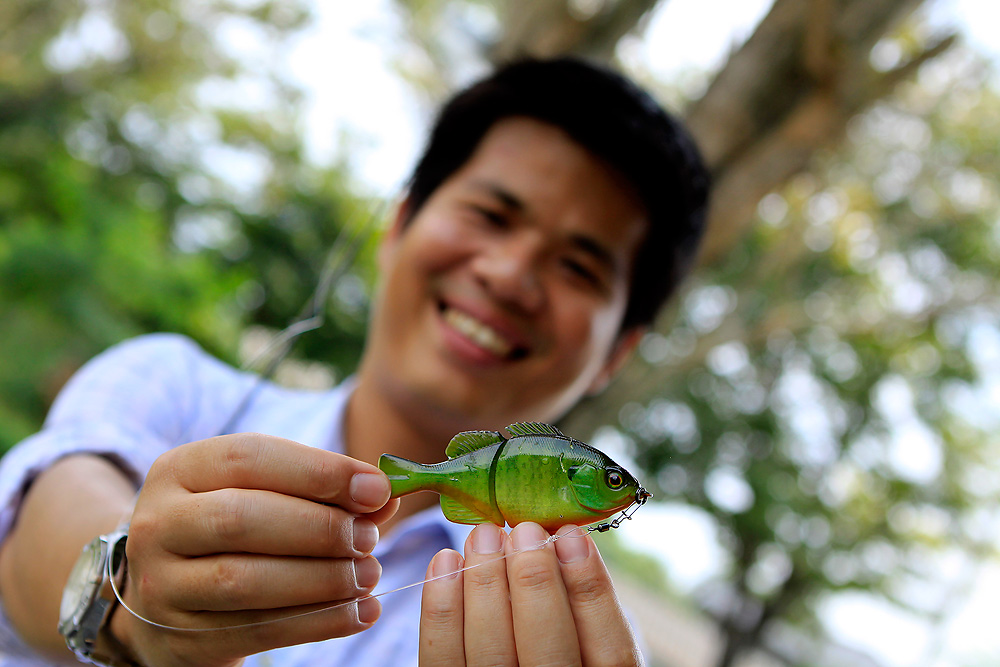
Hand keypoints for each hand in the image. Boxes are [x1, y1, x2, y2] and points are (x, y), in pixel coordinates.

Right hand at [112, 433, 398, 666]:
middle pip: (241, 519)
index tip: (377, 490)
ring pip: (245, 581)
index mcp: (179, 470)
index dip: (320, 471)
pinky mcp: (181, 638)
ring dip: (321, 579)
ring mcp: (161, 584)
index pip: (249, 457)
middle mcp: (158, 522)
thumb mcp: (264, 495)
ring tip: (369, 575)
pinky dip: (318, 623)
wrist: (167, 599)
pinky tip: (359, 613)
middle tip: (370, 539)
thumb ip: (322, 491)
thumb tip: (386, 495)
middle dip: (319, 528)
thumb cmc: (234, 532)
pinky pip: (256, 631)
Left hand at [419, 522, 642, 666]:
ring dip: (485, 584)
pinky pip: (443, 658)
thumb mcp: (588, 636)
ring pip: (492, 652)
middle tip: (525, 531)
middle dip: (534, 582)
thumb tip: (561, 536)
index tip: (571, 536)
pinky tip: (446, 562)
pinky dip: (442, 608)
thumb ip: (580, 601)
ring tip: (485, 536)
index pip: (609, 648)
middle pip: (546, 652)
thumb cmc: (558, 646)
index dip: (590, 588)